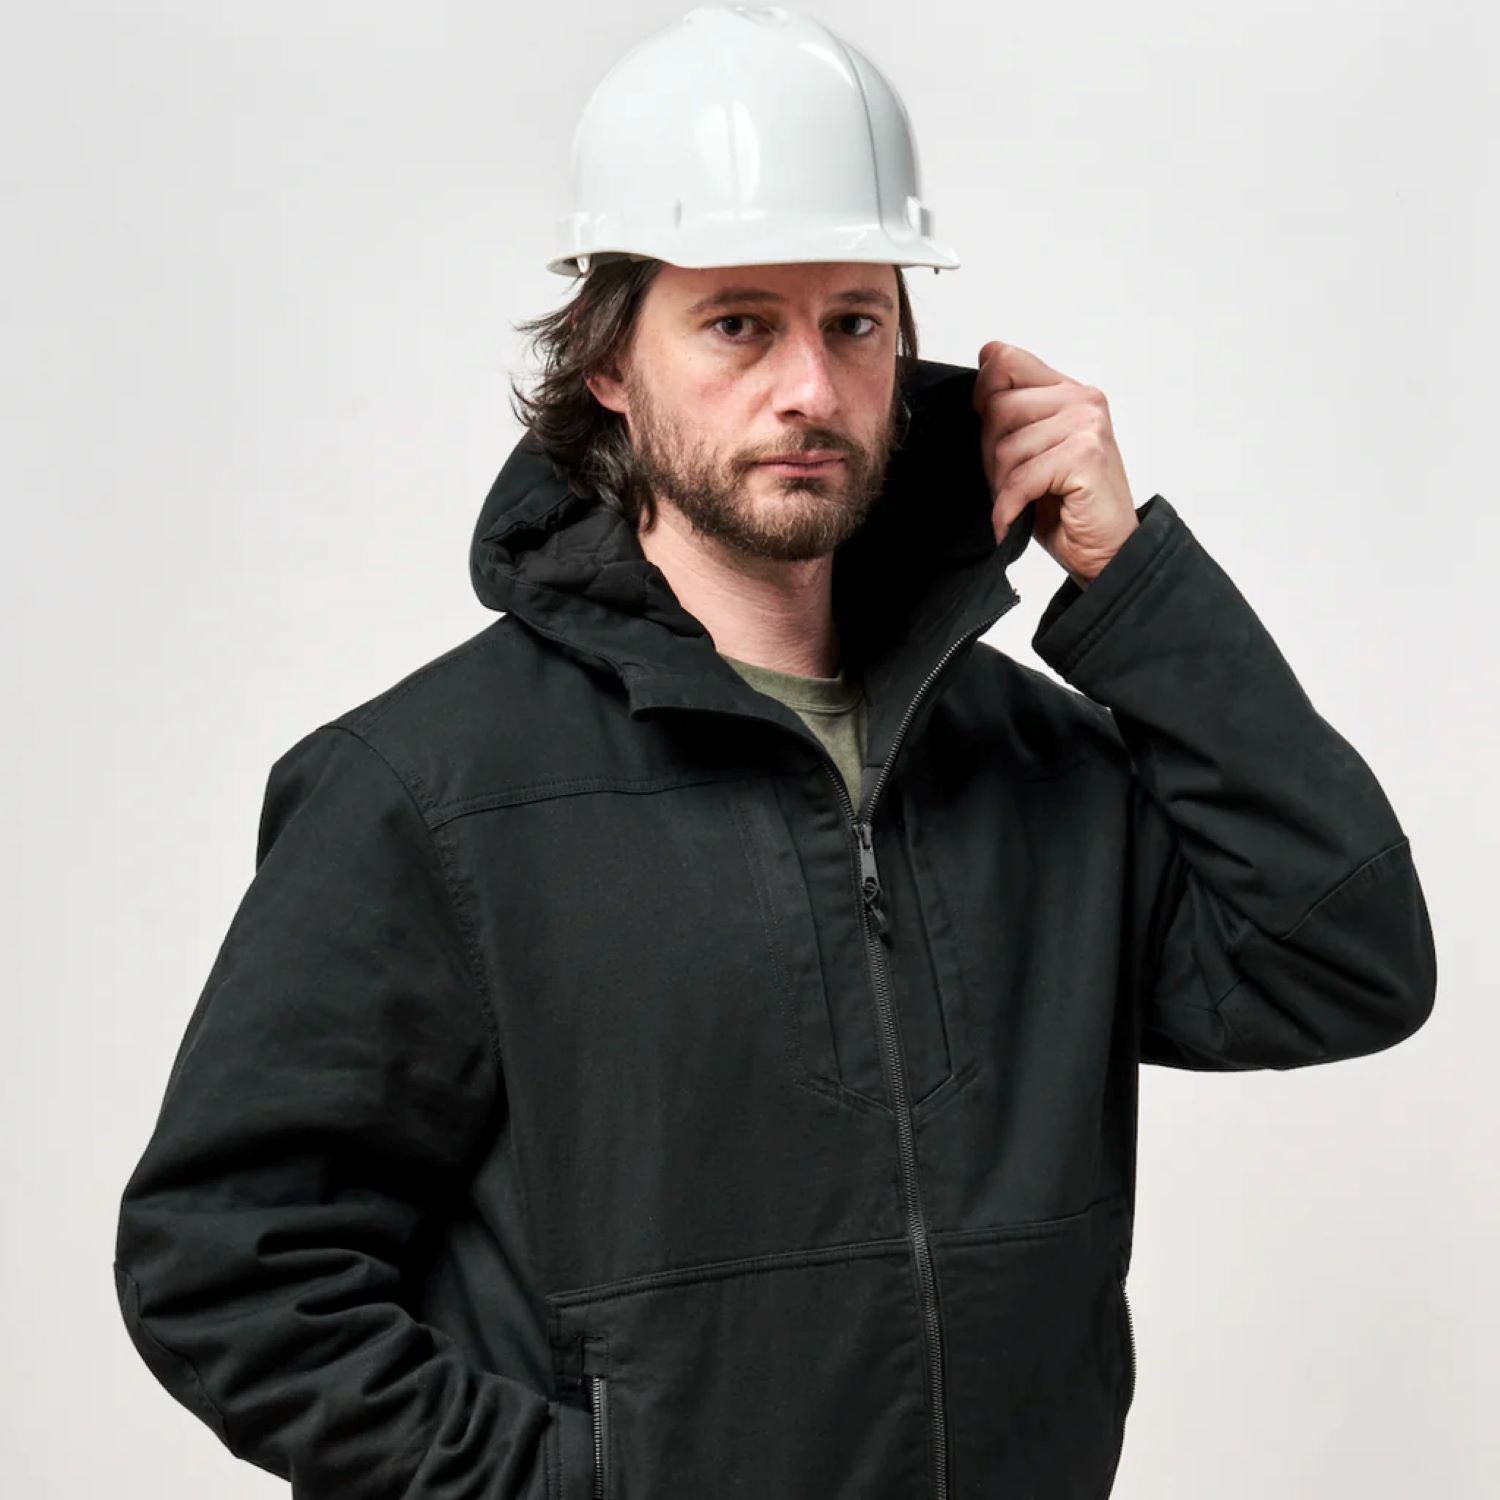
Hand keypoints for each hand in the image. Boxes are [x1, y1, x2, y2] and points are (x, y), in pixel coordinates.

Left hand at [972, 341, 1138, 586]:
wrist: (1107, 550)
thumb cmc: (1067, 506)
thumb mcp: (1032, 451)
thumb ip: (1012, 414)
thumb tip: (982, 371)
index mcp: (1067, 392)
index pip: (1006, 360)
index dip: (982, 393)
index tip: (986, 427)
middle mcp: (1081, 400)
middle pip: (999, 408)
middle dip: (990, 455)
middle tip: (1007, 484)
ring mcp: (1086, 425)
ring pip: (1006, 447)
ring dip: (1001, 485)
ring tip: (1019, 502)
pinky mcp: (1085, 455)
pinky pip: (1021, 478)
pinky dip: (1008, 507)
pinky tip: (1012, 520)